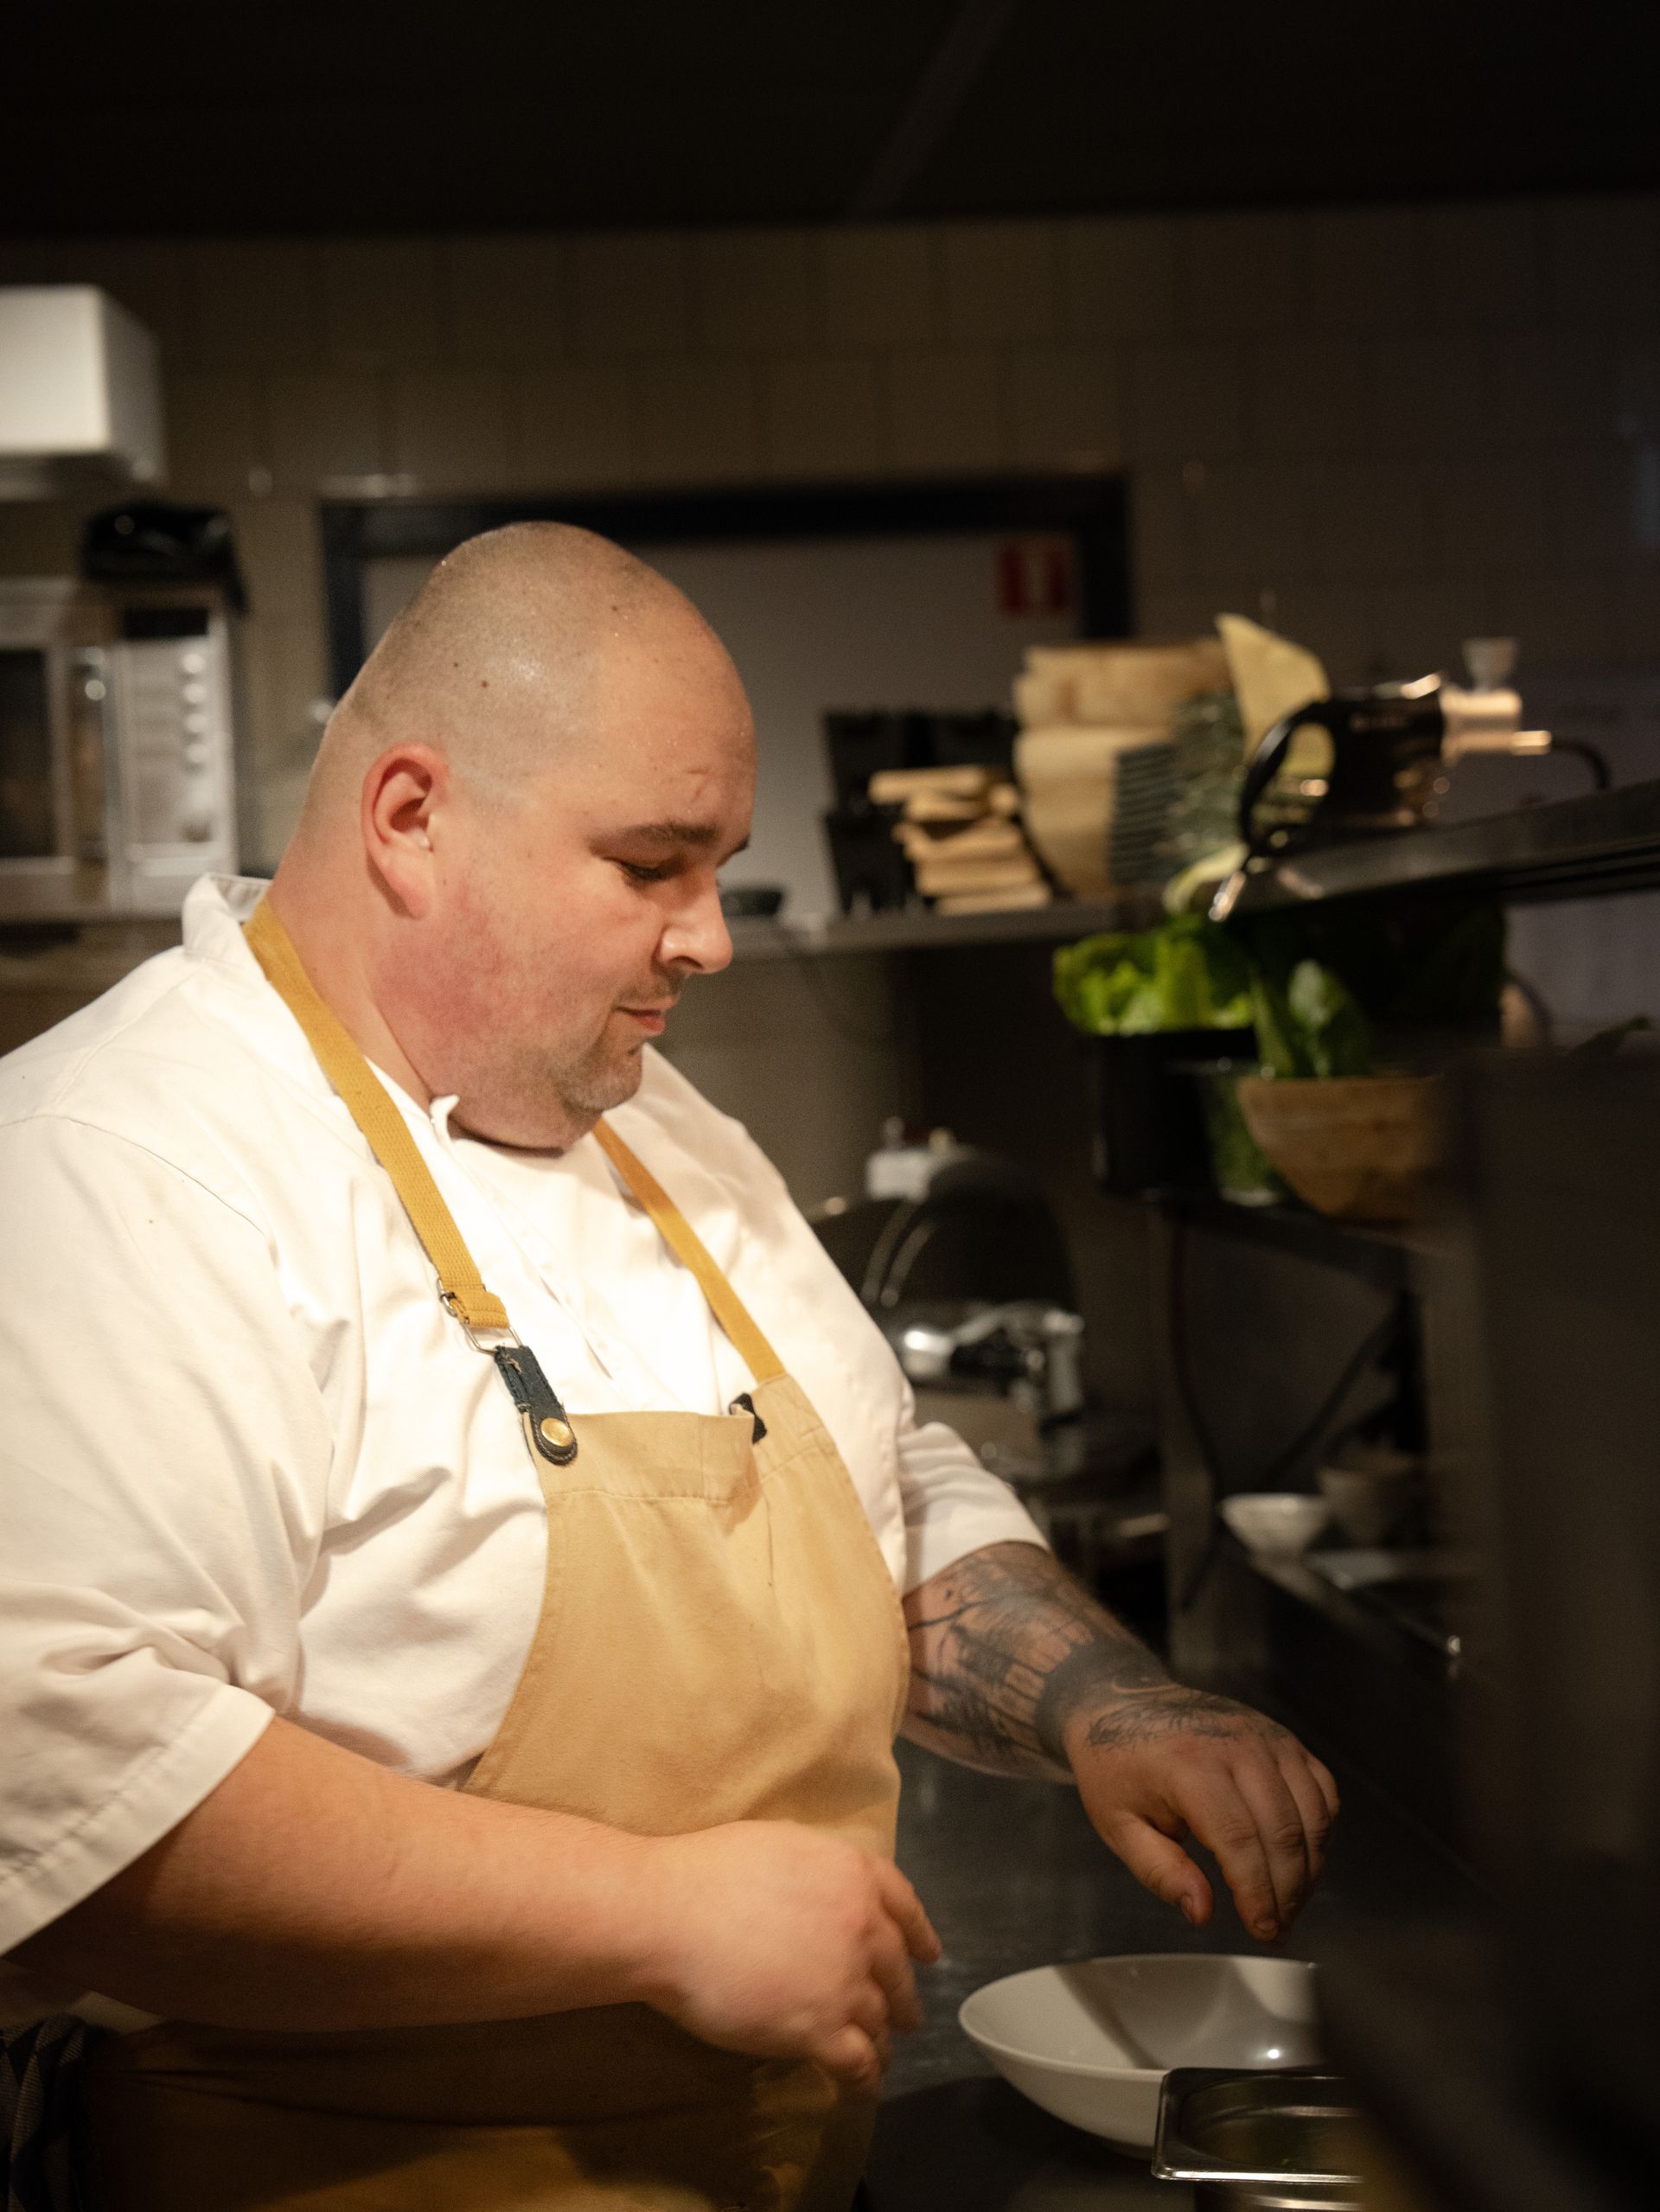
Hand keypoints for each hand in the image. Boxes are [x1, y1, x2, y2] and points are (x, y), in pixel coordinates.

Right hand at [638, 1821, 940, 2094]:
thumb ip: (822, 1871)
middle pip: (896, 1970)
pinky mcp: (821, 2031)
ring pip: (879, 2020)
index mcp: (854, 1875)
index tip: (929, 1953)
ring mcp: (845, 1982)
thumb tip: (830, 1891)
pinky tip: (862, 2088)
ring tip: (877, 2056)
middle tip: (903, 2016)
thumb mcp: (782, 1843)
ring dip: (881, 2040)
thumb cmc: (709, 1872)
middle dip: (901, 1996)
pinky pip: (859, 2063)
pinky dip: (866, 2079)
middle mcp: (863, 1927)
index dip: (919, 1933)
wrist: (670, 1916)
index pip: (905, 1907)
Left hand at [1064, 1680, 1338, 1940]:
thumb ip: (1161, 1871)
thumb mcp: (1118, 1825)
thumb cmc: (1116, 1766)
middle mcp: (1234, 1744)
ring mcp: (1264, 1735)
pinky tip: (1301, 1860)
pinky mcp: (1281, 1736)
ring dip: (1308, 1868)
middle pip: (1282, 1830)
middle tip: (1276, 1929)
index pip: (1239, 1839)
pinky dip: (1320, 1830)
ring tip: (1288, 1904)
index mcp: (1189, 1765)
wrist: (1123, 1703)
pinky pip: (1321, 1787)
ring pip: (1312, 1812)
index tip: (1262, 1931)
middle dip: (1287, 1892)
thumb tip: (1202, 1912)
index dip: (1257, 1893)